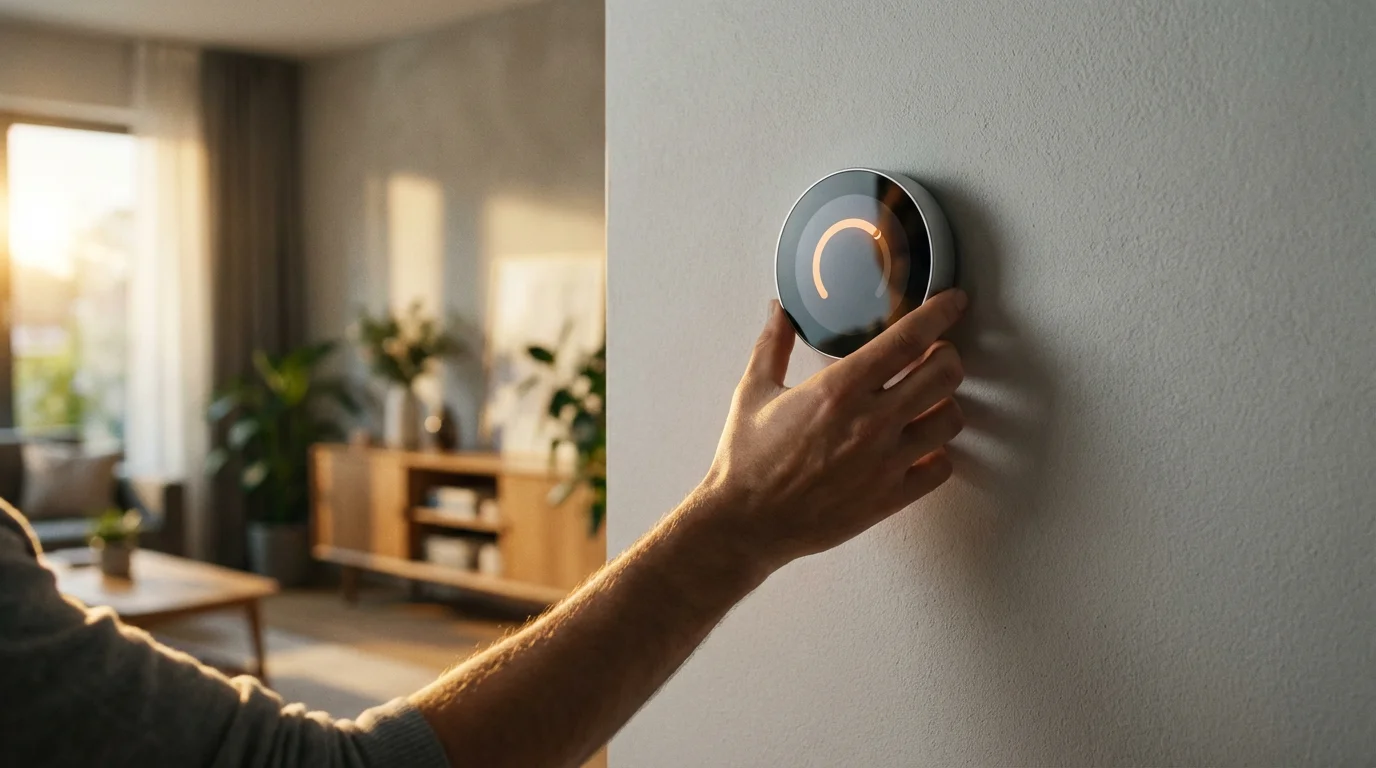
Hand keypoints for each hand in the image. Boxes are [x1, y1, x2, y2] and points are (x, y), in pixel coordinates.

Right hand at [698, 289, 968, 571]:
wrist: (745, 524)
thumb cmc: (745, 460)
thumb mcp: (752, 392)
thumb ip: (773, 345)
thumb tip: (780, 310)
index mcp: (839, 389)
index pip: (908, 338)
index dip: (940, 313)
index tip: (953, 301)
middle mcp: (870, 423)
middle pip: (945, 374)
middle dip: (947, 355)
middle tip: (936, 354)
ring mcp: (885, 462)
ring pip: (951, 419)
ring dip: (945, 403)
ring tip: (927, 401)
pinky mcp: (889, 497)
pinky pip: (941, 468)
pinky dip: (937, 453)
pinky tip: (919, 447)